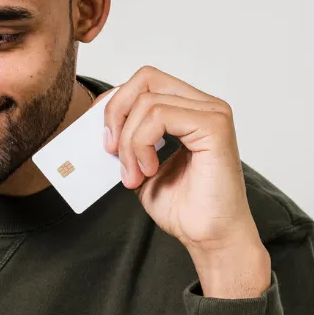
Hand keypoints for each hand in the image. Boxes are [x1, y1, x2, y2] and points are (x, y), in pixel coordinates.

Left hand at [101, 66, 270, 296]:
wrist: (208, 236)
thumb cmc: (184, 207)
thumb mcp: (140, 166)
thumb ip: (126, 141)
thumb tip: (99, 126)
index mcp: (189, 110)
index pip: (144, 83)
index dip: (115, 104)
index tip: (104, 139)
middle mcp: (204, 105)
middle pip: (145, 78)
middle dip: (116, 112)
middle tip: (111, 150)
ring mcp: (212, 113)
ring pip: (147, 102)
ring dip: (129, 142)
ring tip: (135, 174)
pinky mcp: (214, 126)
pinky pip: (160, 116)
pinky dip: (142, 144)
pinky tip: (149, 170)